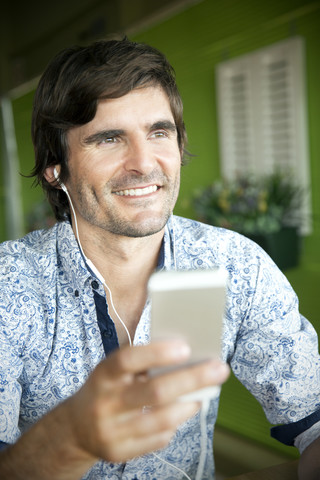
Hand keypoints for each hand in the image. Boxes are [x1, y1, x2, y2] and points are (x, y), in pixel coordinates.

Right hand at [0, 339, 228, 479]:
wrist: (74, 427)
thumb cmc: (107, 388)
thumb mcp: (114, 370)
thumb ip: (142, 364)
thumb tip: (187, 357)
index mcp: (103, 374)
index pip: (128, 359)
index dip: (157, 353)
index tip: (186, 347)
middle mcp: (105, 403)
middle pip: (155, 392)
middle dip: (192, 379)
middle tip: (220, 369)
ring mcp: (111, 431)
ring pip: (161, 419)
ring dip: (189, 405)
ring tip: (204, 394)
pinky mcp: (118, 452)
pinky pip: (157, 439)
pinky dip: (174, 424)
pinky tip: (180, 413)